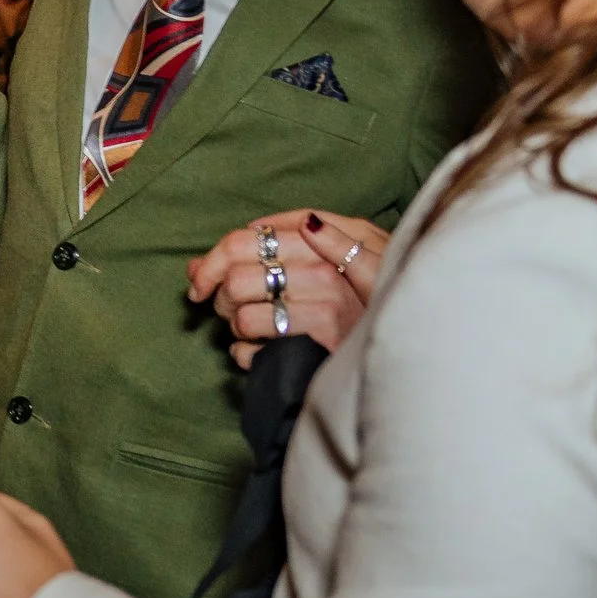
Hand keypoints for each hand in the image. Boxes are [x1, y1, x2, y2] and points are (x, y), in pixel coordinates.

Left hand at [187, 210, 389, 367]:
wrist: (402, 341)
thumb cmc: (347, 300)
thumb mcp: (312, 262)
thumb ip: (252, 261)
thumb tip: (194, 267)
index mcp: (316, 241)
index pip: (240, 241)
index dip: (209, 263)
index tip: (198, 284)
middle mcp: (322, 269)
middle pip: (235, 279)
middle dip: (222, 300)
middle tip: (232, 311)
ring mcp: (325, 306)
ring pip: (243, 316)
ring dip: (238, 329)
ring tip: (256, 332)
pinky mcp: (324, 341)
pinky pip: (255, 350)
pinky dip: (248, 356)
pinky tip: (265, 353)